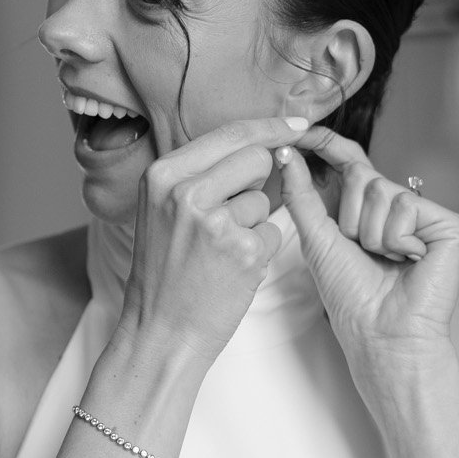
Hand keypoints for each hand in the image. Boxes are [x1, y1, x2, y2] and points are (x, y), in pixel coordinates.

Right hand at [117, 117, 306, 368]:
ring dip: (253, 225)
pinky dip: (259, 252)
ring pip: (265, 200)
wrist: (159, 332)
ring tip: (219, 253)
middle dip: (257, 183)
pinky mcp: (244, 252)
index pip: (230, 134)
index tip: (299, 124)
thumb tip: (259, 142)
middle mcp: (185, 193)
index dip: (270, 128)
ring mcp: (215, 222)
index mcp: (163, 175)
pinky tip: (231, 270)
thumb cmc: (165, 271)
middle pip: (256, 159)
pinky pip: (272, 234)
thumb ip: (200, 174)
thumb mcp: (163, 209)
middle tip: (229, 216)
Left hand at [276, 128, 458, 386]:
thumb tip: (286, 153)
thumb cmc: (351, 296)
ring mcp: (430, 216)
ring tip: (387, 262)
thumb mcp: (317, 240)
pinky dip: (397, 239)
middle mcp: (403, 208)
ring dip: (372, 233)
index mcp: (372, 210)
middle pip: (364, 175)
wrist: (380, 333)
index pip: (353, 163)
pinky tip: (410, 262)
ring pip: (383, 191)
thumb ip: (302, 195)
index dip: (331, 145)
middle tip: (364, 252)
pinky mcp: (453, 226)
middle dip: (350, 217)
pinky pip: (406, 206)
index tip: (304, 130)